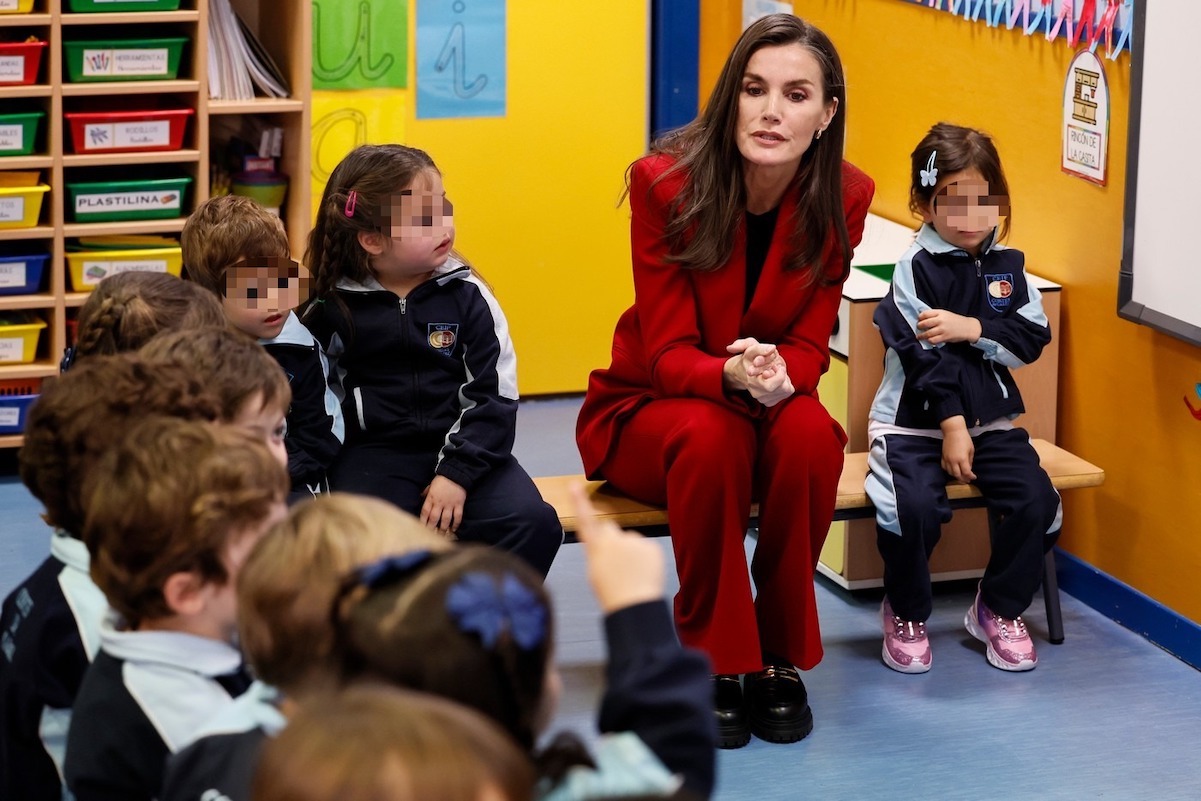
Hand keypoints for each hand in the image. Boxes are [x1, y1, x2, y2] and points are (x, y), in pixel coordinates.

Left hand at [420, 475, 465, 536]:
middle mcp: (440, 503)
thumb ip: (426, 492)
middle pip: (434, 518)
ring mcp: (450, 504)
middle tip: (430, 535)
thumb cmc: (442, 479)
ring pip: (445, 520)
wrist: (456, 474)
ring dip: (443, 529)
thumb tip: (420, 497)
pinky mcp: (459, 504)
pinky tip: (453, 529)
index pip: (425, 512)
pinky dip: (456, 524)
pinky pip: (457, 516)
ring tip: (441, 535)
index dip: (422, 521)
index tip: (421, 529)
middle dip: (431, 528)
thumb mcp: (430, 485)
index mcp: (431, 498)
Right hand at [568, 483, 664, 613]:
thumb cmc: (612, 594)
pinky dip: (646, 559)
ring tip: (631, 574)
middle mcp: (613, 539)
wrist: (634, 605)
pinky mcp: (651, 546)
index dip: (579, 502)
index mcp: (595, 548)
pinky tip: (643, 574)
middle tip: (616, 562)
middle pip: (610, 529)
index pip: (585, 520)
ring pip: (631, 541)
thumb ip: (598, 552)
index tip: (574, 485)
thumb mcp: (595, 572)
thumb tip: (605, 545)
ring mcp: (634, 541)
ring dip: (631, 552)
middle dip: (613, 539)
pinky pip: (647, 549)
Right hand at [724, 338, 794, 406]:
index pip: (770, 386)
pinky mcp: (769, 402)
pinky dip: (786, 385)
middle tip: (776, 367)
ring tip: (775, 372)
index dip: (779, 376)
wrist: (742, 371)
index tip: (775, 366)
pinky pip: (786, 393)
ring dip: (785, 379)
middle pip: (782, 389)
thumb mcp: (750, 347)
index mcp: (751, 380)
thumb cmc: (749, 357)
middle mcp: (756, 391)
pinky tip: (777, 379)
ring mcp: (762, 398)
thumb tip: (772, 348)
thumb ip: (760, 347)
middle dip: (784, 375)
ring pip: (786, 390)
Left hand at [917, 309, 981, 344]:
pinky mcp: (945, 337)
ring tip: (919, 336)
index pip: (925, 314)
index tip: (919, 320)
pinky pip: (932, 340)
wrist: (968, 327)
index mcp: (940, 313)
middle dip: (919, 326)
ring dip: (921, 336)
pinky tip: (928, 340)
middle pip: (924, 323)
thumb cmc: (955, 320)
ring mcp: (942, 329)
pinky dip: (929, 341)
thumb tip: (922, 318)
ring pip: (927, 333)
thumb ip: (935, 315)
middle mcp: (940, 320)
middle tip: (918, 328)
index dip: (920, 317)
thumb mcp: (945, 314)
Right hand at [940, 417, 975, 482]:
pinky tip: (952, 470)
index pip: (966, 472)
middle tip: (967, 480)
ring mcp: (947, 459)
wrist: (953, 431)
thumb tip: (969, 468)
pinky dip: (948, 471)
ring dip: (956, 476)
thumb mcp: (971, 450)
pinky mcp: (943, 457)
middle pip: (957, 475)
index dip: (971, 476)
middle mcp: (953, 461)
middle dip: (963, 479)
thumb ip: (970, 460)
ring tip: (960, 476)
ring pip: (950, 473)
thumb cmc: (965, 439)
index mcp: (962, 459)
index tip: (974, 477)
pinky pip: (944, 467)